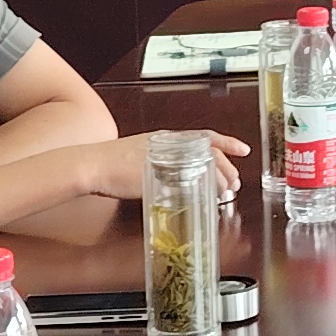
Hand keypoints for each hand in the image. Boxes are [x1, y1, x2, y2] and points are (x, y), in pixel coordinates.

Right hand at [78, 128, 246, 203]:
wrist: (91, 165)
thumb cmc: (110, 163)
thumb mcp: (142, 155)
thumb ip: (162, 162)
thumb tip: (177, 175)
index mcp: (166, 138)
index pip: (205, 136)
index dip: (227, 142)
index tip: (243, 149)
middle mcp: (169, 145)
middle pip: (210, 153)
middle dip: (227, 168)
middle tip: (235, 182)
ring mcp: (165, 160)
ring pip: (203, 167)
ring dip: (218, 180)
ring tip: (226, 192)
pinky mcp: (158, 175)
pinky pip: (187, 182)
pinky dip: (200, 190)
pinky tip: (206, 199)